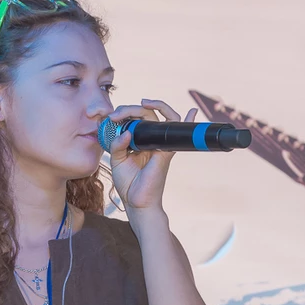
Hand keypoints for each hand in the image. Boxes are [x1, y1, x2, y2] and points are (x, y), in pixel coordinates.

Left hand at [107, 99, 190, 214]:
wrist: (137, 202)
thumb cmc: (128, 183)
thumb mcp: (118, 160)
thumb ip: (117, 144)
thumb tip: (125, 131)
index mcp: (140, 140)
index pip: (137, 118)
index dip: (124, 112)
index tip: (110, 117)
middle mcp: (152, 140)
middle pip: (147, 113)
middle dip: (131, 109)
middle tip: (116, 114)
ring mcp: (161, 144)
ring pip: (163, 117)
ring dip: (155, 105)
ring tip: (142, 102)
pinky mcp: (166, 152)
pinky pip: (178, 134)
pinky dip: (188, 122)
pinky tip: (193, 112)